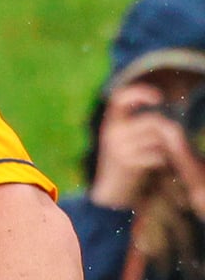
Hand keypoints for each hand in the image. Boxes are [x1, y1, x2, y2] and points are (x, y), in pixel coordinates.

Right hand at [88, 83, 181, 209]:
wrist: (110, 188)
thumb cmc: (124, 158)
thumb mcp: (123, 135)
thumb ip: (137, 120)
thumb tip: (164, 112)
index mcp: (110, 121)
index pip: (119, 97)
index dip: (140, 92)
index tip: (159, 98)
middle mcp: (111, 132)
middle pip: (153, 121)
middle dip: (167, 130)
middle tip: (169, 138)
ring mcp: (118, 147)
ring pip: (157, 138)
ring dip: (164, 146)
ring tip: (158, 153)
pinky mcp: (127, 162)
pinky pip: (157, 154)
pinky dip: (161, 159)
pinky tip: (156, 163)